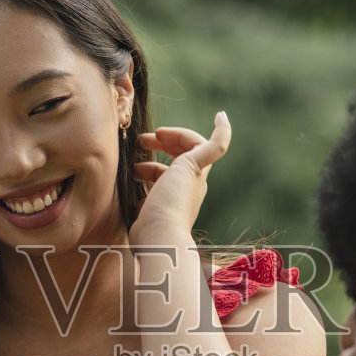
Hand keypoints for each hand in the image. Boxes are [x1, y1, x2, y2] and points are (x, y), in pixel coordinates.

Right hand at [129, 111, 230, 243]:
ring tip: (133, 167)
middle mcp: (187, 187)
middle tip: (141, 141)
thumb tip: (223, 117)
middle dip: (161, 145)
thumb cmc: (173, 201)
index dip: (177, 134)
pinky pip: (150, 195)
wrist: (157, 237)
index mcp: (196, 174)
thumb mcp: (192, 165)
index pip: (193, 144)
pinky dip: (142, 186)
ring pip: (162, 176)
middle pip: (178, 159)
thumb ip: (213, 144)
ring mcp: (171, 201)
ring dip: (148, 165)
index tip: (158, 133)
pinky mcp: (156, 213)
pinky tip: (131, 185)